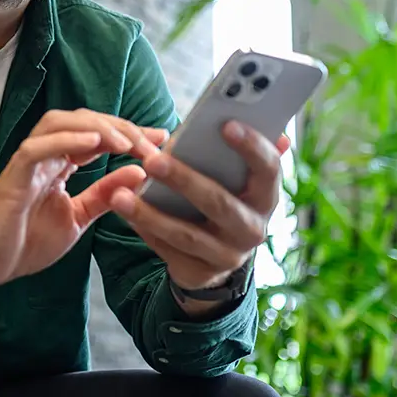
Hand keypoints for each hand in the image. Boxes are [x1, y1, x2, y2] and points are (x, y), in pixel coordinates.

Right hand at [0, 110, 166, 302]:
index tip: (162, 138)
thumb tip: (140, 174)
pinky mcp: (14, 174)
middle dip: (120, 127)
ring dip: (96, 128)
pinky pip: (37, 148)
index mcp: (60, 162)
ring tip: (126, 142)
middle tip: (151, 142)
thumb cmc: (28, 240)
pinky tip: (93, 143)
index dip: (129, 131)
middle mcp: (45, 154)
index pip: (97, 134)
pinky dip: (65, 140)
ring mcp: (27, 161)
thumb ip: (106, 194)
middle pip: (82, 120)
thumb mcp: (80, 216)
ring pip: (60, 123)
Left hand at [109, 123, 290, 308]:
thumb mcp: (236, 180)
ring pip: (185, 233)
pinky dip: (143, 229)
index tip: (226, 124)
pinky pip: (166, 250)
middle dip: (184, 180)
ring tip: (120, 194)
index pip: (269, 170)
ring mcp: (227, 256)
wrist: (215, 257)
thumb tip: (276, 132)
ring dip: (150, 213)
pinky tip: (121, 211)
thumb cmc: (223, 199)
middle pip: (219, 203)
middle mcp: (252, 229)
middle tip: (152, 160)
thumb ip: (241, 156)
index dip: (252, 147)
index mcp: (266, 198)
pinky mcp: (199, 272)